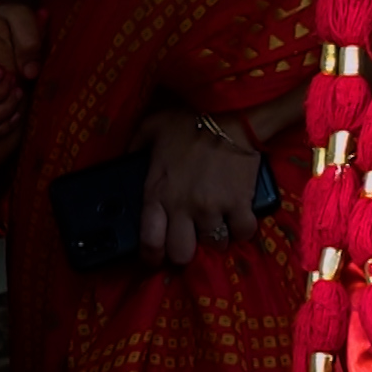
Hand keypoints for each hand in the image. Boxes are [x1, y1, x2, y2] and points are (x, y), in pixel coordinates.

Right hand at [0, 3, 42, 139]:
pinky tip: (18, 113)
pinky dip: (2, 125)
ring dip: (0, 109)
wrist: (20, 48)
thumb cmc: (14, 29)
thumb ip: (27, 34)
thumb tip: (29, 70)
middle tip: (14, 82)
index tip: (1, 72)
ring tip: (19, 94)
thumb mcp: (20, 19)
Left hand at [133, 109, 262, 264]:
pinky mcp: (240, 204)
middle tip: (190, 242)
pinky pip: (244, 232)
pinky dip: (242, 230)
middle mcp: (183, 207)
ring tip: (217, 227)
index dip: (151, 256)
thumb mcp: (151, 128)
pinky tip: (240, 221)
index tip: (155, 257)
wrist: (230, 114)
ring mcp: (213, 208)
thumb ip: (135, 147)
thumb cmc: (189, 120)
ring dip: (216, 239)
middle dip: (184, 252)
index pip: (149, 241)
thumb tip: (127, 157)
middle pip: (182, 253)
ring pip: (215, 245)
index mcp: (157, 193)